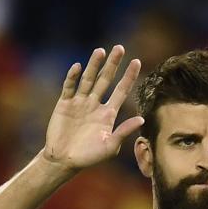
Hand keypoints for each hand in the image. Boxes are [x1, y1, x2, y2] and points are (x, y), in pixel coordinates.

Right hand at [43, 45, 143, 171]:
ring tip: (100, 51)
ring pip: (88, 79)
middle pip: (106, 80)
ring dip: (94, 65)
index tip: (136, 61)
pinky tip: (78, 66)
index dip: (128, 77)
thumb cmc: (90, 157)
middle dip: (113, 64)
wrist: (65, 160)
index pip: (121, 91)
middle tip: (119, 48)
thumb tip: (142, 119)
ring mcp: (80, 102)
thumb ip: (124, 131)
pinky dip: (73, 77)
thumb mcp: (110, 146)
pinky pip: (70, 87)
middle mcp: (95, 105)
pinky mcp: (65, 104)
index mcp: (108, 114)